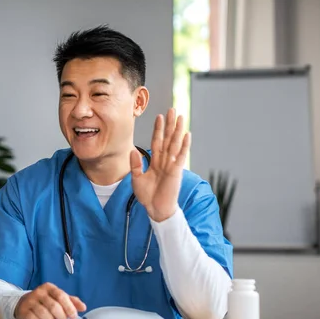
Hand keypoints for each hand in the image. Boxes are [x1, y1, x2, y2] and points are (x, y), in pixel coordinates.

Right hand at [14, 282, 85, 318]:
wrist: (24, 303)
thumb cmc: (45, 301)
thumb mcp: (58, 298)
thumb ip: (71, 301)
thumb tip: (83, 307)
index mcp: (49, 287)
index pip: (61, 296)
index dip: (69, 307)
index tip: (73, 316)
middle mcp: (39, 292)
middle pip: (54, 306)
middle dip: (61, 316)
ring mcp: (30, 301)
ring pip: (44, 314)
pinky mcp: (24, 310)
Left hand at [130, 107, 189, 222]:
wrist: (156, 209)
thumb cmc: (148, 196)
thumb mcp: (136, 178)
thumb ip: (135, 164)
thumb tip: (132, 150)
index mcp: (156, 161)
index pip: (158, 141)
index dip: (158, 129)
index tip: (159, 116)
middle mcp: (165, 161)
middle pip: (168, 138)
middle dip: (170, 124)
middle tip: (172, 109)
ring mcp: (172, 165)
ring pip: (175, 144)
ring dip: (178, 130)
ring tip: (180, 117)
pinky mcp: (176, 171)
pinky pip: (181, 156)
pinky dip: (184, 146)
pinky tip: (186, 135)